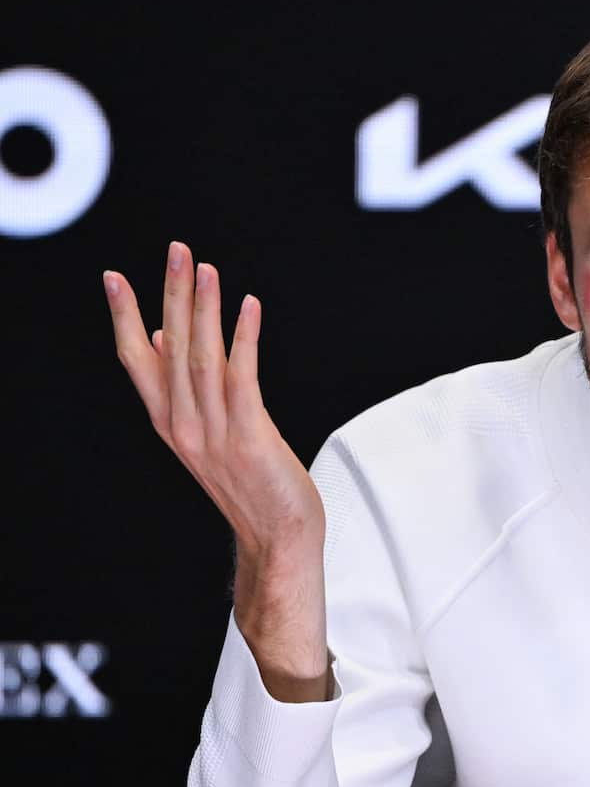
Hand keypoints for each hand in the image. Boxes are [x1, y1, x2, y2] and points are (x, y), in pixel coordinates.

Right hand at [102, 241, 323, 558]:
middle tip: (175, 251)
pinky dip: (245, 339)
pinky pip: (244, 379)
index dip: (125, 318)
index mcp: (169, 421)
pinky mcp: (250, 438)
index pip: (137, 361)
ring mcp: (215, 433)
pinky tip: (249, 307)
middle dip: (172, 295)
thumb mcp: (204, 432)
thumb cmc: (249, 480)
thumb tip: (160, 334)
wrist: (278, 535)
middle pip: (171, 349)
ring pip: (203, 358)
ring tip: (206, 269)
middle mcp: (183, 425)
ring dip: (205, 310)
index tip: (115, 277)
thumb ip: (181, 388)